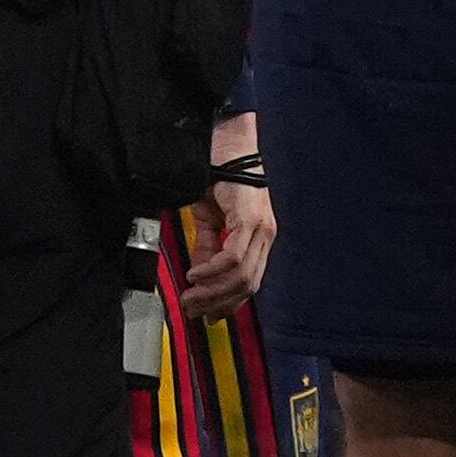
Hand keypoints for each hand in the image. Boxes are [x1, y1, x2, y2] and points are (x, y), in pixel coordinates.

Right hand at [179, 114, 276, 318]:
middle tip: (192, 311)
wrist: (226, 141)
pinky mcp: (250, 218)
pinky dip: (212, 270)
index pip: (249, 281)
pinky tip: (195, 274)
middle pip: (247, 285)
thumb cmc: (219, 173)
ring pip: (242, 275)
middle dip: (218, 303)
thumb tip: (200, 272)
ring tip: (189, 296)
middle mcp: (266, 235)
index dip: (228, 303)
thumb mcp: (209, 216)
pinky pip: (233, 256)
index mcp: (259, 237)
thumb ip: (208, 244)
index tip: (206, 315)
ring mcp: (261, 228)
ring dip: (212, 291)